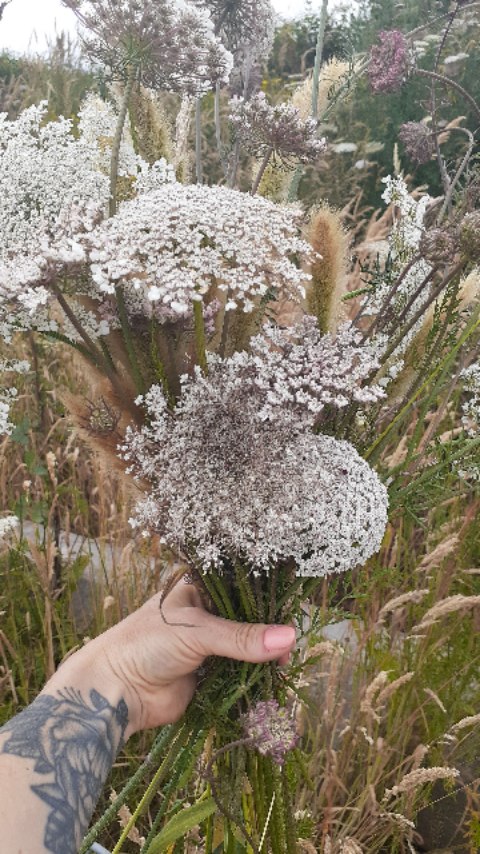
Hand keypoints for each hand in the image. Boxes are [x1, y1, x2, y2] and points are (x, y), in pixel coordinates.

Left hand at [52, 578, 296, 736]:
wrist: (115, 693)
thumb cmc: (145, 645)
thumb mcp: (196, 632)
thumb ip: (241, 637)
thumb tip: (289, 638)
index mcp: (197, 589)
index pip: (240, 585)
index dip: (266, 595)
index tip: (293, 606)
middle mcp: (205, 613)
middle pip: (248, 618)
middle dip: (269, 630)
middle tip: (292, 643)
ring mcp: (208, 645)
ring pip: (247, 647)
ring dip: (264, 656)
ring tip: (286, 663)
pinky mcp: (210, 674)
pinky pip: (240, 673)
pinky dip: (255, 676)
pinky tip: (274, 679)